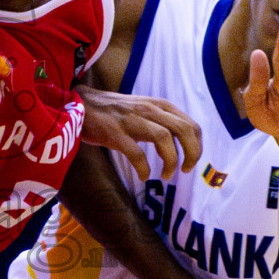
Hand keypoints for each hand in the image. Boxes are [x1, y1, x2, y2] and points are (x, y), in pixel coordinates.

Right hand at [77, 86, 200, 179]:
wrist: (81, 103)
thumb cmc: (114, 112)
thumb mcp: (144, 110)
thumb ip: (162, 121)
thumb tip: (183, 143)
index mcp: (159, 106)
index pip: (191, 124)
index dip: (197, 146)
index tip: (191, 161)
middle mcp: (149, 109)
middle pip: (184, 129)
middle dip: (191, 153)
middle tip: (185, 170)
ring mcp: (131, 120)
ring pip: (164, 138)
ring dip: (171, 160)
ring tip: (166, 175)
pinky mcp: (114, 132)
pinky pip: (136, 153)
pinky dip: (144, 168)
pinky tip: (144, 175)